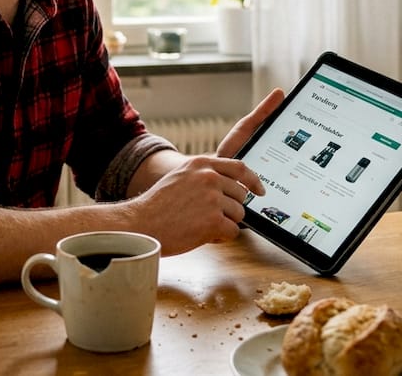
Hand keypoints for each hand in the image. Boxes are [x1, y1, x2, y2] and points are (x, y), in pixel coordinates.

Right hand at [124, 89, 283, 254]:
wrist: (141, 223)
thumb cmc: (158, 205)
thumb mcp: (180, 177)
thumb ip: (204, 176)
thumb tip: (231, 186)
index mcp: (201, 164)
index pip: (239, 167)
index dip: (253, 180)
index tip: (259, 190)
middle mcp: (209, 177)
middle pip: (241, 195)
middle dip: (231, 209)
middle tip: (211, 217)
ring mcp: (213, 198)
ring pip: (239, 215)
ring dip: (224, 224)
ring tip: (200, 225)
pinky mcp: (214, 219)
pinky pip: (232, 231)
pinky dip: (220, 237)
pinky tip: (201, 235)